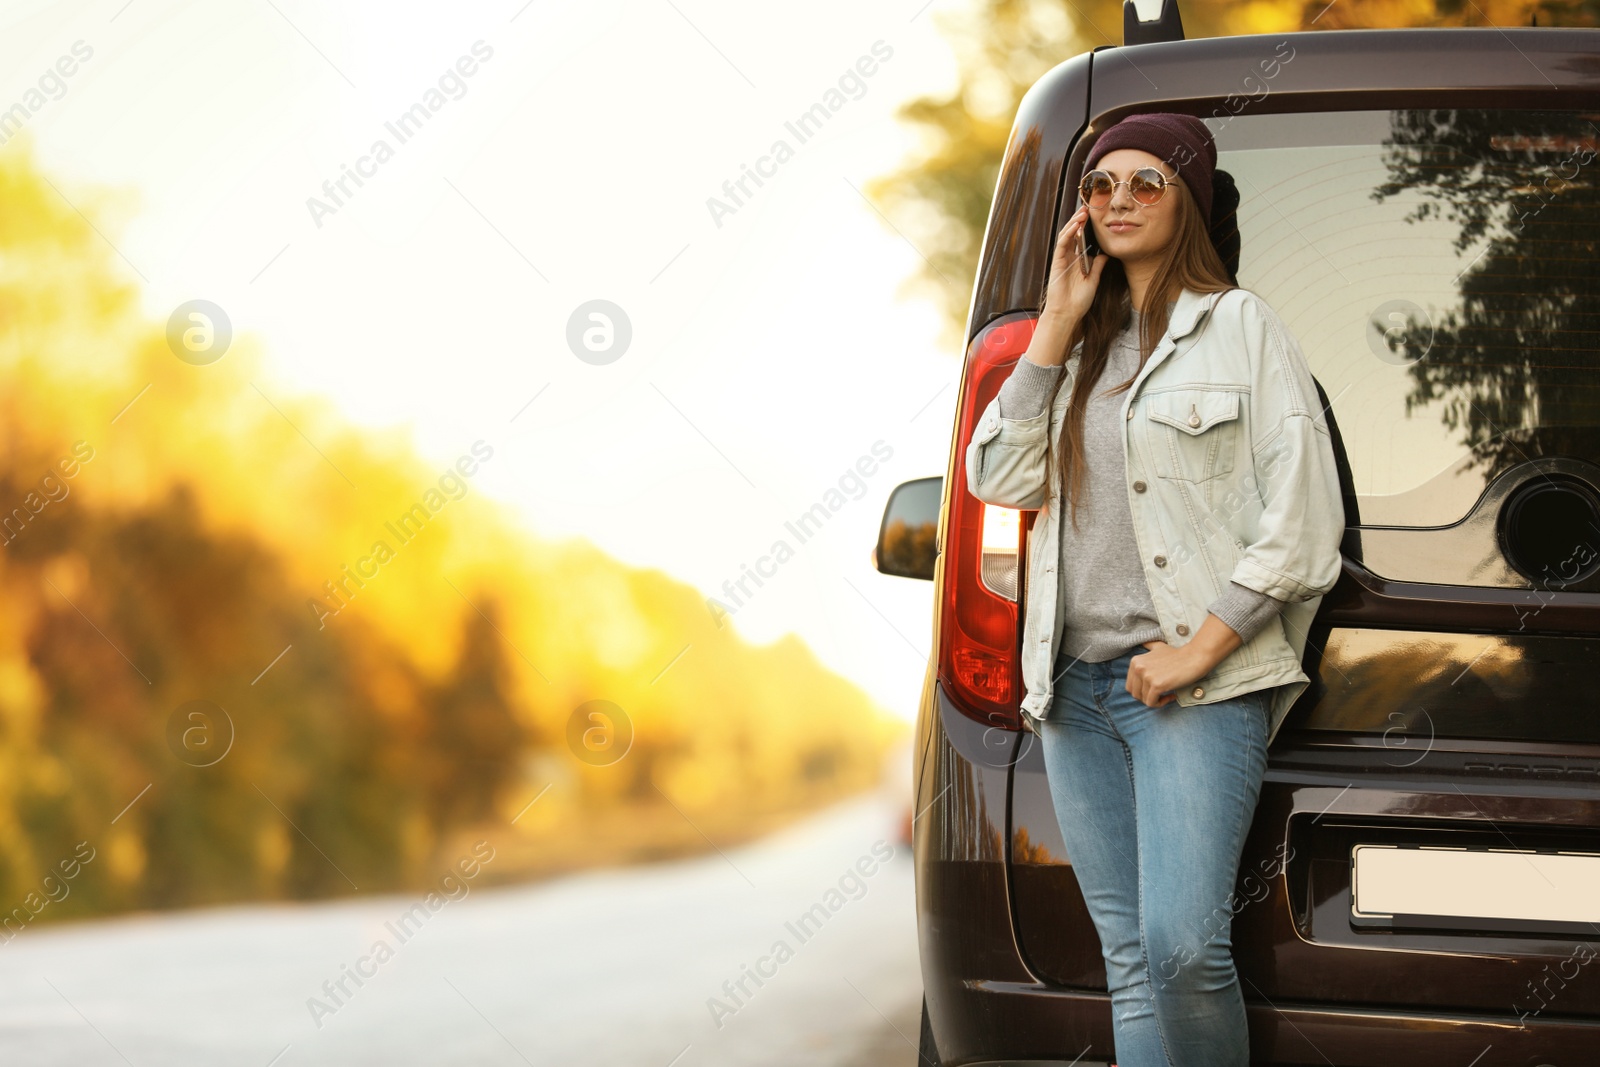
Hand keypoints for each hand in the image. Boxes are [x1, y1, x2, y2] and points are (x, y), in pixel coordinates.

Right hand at [1044, 205, 1107, 325]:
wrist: (1067, 313)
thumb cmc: (1078, 301)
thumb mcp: (1094, 281)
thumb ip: (1098, 267)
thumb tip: (1105, 254)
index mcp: (1078, 261)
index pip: (1082, 240)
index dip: (1087, 228)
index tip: (1095, 217)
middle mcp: (1069, 258)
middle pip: (1073, 234)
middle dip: (1080, 220)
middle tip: (1088, 208)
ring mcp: (1062, 259)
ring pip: (1067, 236)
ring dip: (1074, 223)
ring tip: (1083, 212)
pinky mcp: (1057, 262)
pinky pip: (1062, 245)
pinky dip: (1068, 234)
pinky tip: (1075, 226)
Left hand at [1124, 640, 1208, 706]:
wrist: (1194, 657)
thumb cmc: (1178, 654)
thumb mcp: (1158, 647)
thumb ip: (1149, 646)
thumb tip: (1143, 643)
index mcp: (1135, 661)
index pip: (1130, 685)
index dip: (1143, 690)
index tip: (1156, 688)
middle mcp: (1137, 668)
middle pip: (1135, 694)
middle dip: (1148, 697)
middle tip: (1161, 694)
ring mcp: (1146, 676)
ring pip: (1144, 700)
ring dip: (1156, 701)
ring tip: (1168, 694)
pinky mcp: (1156, 685)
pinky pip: (1152, 703)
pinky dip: (1161, 703)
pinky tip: (1171, 696)